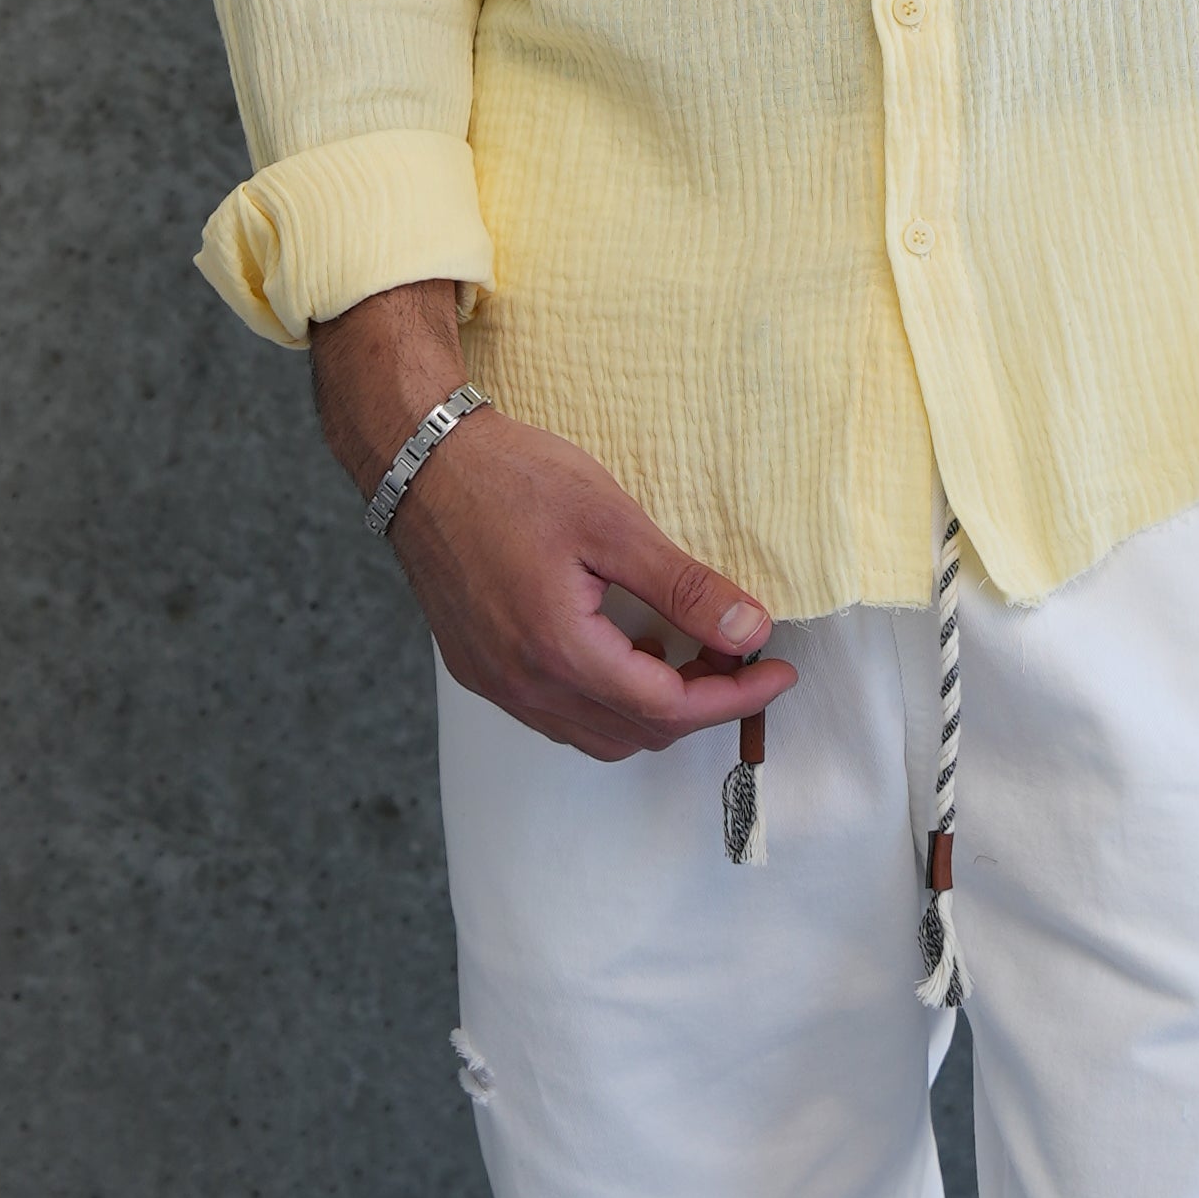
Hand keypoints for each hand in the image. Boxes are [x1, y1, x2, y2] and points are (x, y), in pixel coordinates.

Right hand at [312, 282, 796, 761]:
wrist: (421, 463)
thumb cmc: (512, 480)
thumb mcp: (611, 520)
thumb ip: (682, 585)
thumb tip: (750, 630)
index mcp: (558, 650)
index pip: (668, 707)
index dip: (733, 697)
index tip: (777, 672)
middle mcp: (524, 684)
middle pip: (636, 733)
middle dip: (700, 704)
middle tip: (739, 655)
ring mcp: (497, 683)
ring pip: (597, 734)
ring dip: (652, 709)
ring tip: (687, 652)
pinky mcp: (481, 670)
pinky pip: (560, 715)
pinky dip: (606, 698)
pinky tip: (624, 648)